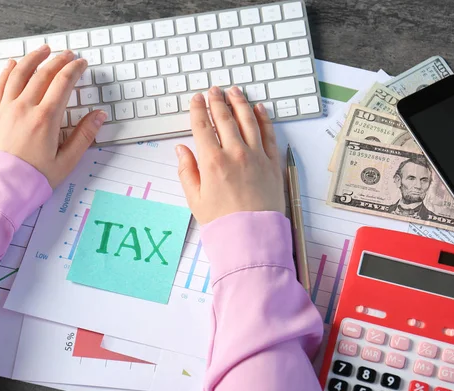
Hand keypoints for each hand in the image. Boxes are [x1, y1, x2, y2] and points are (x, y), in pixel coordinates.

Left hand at [0, 45, 106, 187]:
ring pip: (20, 73)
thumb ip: (84, 135)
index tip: (81, 63)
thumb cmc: (33, 178)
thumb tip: (99, 116)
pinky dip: (8, 71)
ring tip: (43, 50)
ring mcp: (7, 109)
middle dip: (58, 60)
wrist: (0, 188)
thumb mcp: (67, 161)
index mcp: (45, 118)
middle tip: (68, 54)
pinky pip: (0, 85)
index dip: (74, 69)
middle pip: (43, 73)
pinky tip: (13, 64)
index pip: (63, 83)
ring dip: (33, 58)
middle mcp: (25, 108)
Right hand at [176, 86, 284, 224]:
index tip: (196, 99)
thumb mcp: (195, 199)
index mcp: (212, 162)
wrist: (252, 237)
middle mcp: (235, 154)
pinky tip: (258, 109)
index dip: (197, 109)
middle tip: (213, 90)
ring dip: (239, 102)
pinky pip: (268, 134)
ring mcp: (256, 156)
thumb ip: (186, 171)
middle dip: (217, 100)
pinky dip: (263, 118)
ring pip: (247, 120)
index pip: (202, 126)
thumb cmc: (222, 222)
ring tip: (234, 91)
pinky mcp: (272, 163)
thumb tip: (181, 150)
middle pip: (224, 118)